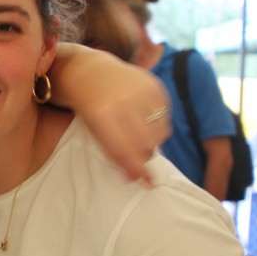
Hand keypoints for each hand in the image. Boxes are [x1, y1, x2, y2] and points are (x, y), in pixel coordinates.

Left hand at [83, 73, 170, 188]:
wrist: (90, 72)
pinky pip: (166, 117)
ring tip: (139, 136)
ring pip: (160, 133)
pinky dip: (158, 125)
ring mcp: (141, 90)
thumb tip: (137, 178)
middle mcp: (124, 100)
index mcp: (102, 114)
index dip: (137, 170)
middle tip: (138, 155)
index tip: (147, 183)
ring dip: (153, 141)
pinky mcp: (154, 84)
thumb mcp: (94, 131)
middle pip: (147, 144)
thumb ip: (115, 153)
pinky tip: (144, 120)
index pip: (125, 150)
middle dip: (144, 155)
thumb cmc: (90, 108)